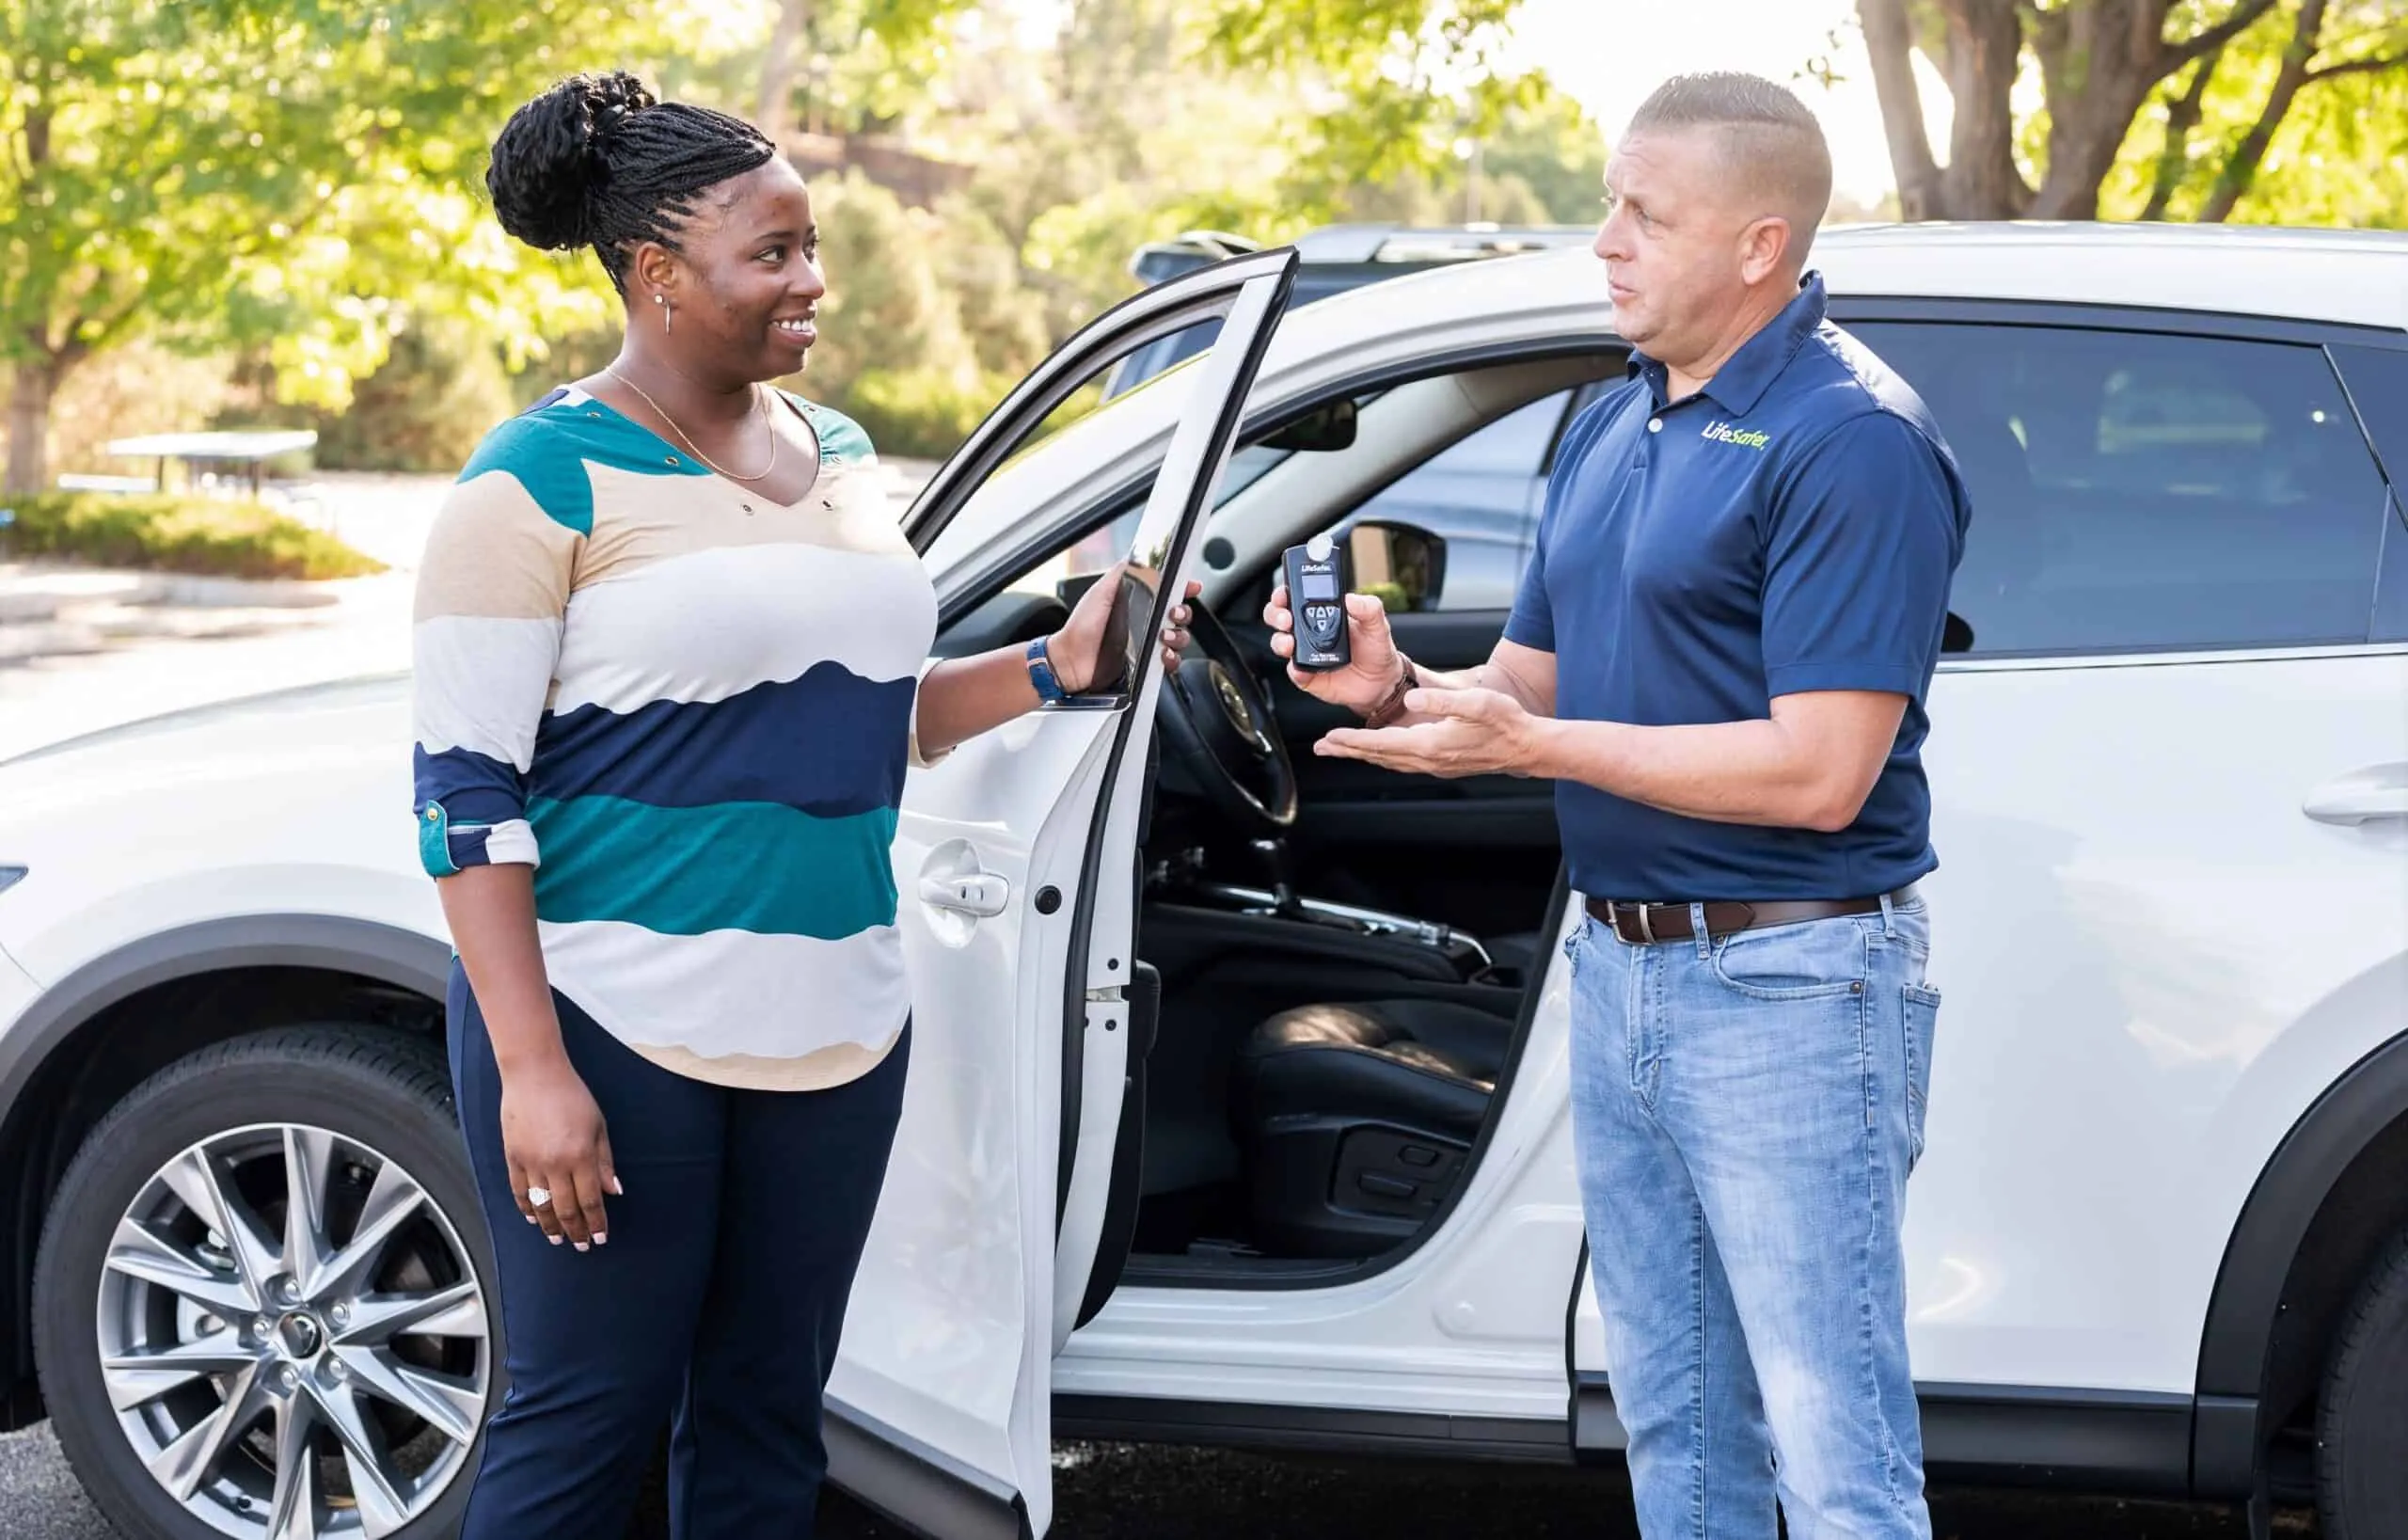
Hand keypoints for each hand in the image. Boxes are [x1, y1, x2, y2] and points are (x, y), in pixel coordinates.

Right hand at [499, 1054, 618, 1251]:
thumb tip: (613, 1191)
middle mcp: (556, 1164)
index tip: (600, 1237)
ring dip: (551, 1226)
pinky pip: (520, 1191)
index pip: (590, 1200)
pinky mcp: (513, 1158)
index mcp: (581, 1156)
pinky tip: (534, 1219)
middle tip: (582, 1245)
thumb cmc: (572, 1095)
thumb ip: (604, 1161)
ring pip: (541, 1206)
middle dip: (576, 1231)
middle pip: (566, 1209)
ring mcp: (532, 1162)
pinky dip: (526, 1208)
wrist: (535, 1075)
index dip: (596, 1223)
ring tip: (558, 1238)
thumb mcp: (598, 1125)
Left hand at [1048, 562, 1201, 689]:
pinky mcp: (1147, 665)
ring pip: (1179, 638)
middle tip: (1173, 613)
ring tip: (1163, 637)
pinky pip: (1171, 662)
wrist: (1072, 659)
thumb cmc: (1082, 625)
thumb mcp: (1101, 591)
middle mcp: (1146, 623)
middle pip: (1180, 615)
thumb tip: (1139, 555)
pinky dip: (1172, 659)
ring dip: (1178, 636)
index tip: (1190, 586)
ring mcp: (1148, 645)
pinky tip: (1162, 655)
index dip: (1183, 588)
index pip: (1168, 592)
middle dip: (1183, 613)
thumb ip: (1121, 573)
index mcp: (1138, 603)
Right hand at [1264, 586, 1403, 713]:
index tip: (1285, 592)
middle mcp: (1309, 631)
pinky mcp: (1307, 675)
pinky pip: (1293, 672)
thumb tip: (1351, 599)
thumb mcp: (1378, 624)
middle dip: (1275, 614)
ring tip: (1290, 643)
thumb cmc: (1376, 649)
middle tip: (1286, 618)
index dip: (1284, 592)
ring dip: (1279, 641)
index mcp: (1322, 611)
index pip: (1295, 596)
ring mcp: (1306, 653)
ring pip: (1280, 643)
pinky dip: (1295, 670)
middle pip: (1279, 617)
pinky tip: (1302, 669)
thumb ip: (1369, 608)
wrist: (1381, 682)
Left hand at [1314, 686, 1544, 779]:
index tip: (1329, 738)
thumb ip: (1440, 700)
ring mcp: (1435, 765)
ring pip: (1389, 761)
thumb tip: (1410, 699)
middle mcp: (1429, 759)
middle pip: (1378, 756)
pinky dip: (1384, 756)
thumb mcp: (1475, 702)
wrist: (1528, 747)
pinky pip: (1403, 763)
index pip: (1381, 744)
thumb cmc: (1506, 722)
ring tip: (1341, 749)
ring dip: (1363, 755)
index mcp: (1431, 744)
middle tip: (1321, 749)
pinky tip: (1379, 751)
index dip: (1353, 741)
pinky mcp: (1442, 764)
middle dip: (1348, 751)